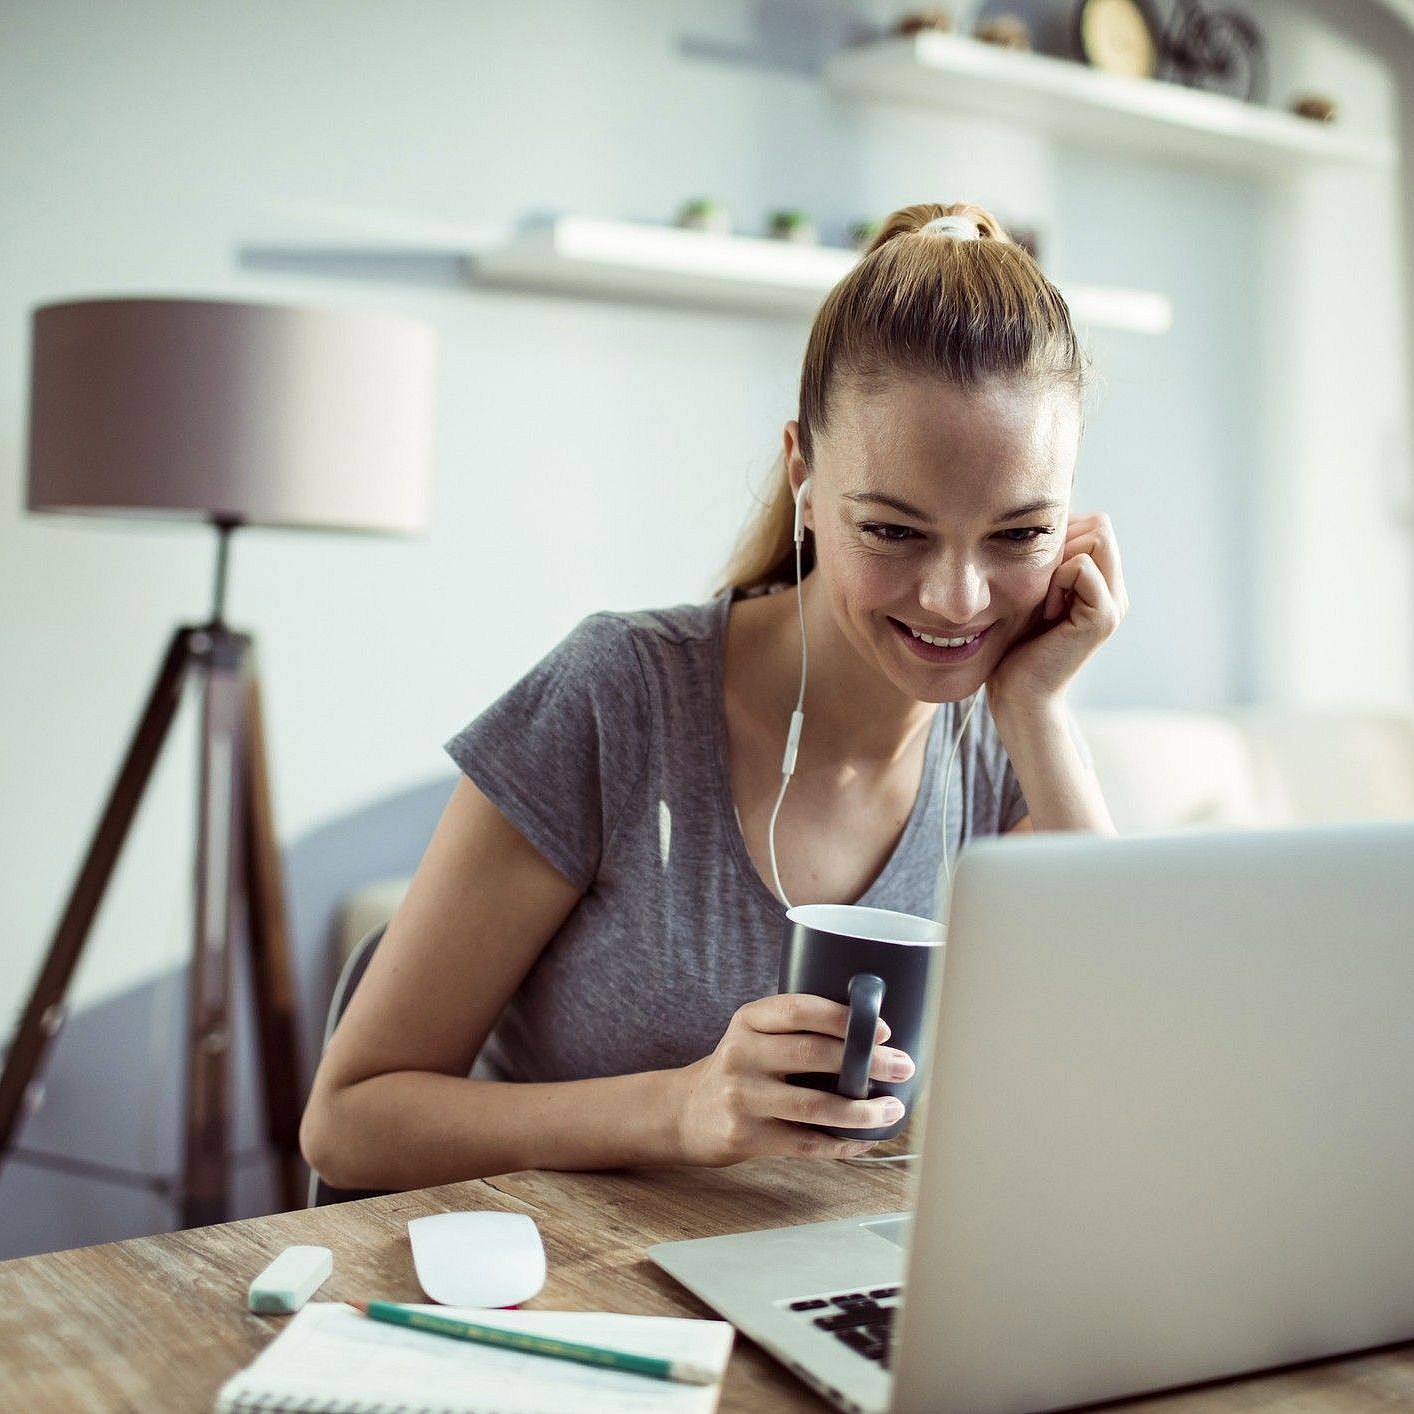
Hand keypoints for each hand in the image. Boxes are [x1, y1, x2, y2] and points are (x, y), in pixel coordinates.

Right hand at [672, 994, 914, 1165]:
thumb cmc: (739, 1068)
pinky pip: (805, 1143)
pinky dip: (841, 1144)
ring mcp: (742, 1098)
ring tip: (891, 1109)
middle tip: (902, 1066)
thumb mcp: (754, 1035)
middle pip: (812, 1054)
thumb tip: (872, 1035)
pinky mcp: (746, 1137)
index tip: (881, 1028)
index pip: (798, 1009)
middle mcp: (741, 1054)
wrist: (686, 1112)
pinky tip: (866, 1141)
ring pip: (813, 1105)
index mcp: (748, 1020)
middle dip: (866, 1061)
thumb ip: (796, 1031)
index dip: (843, 1017)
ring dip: (861, 1111)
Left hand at [986, 511, 1127, 712]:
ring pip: (1096, 537)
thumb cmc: (1015, 644)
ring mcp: (1113, 603)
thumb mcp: (1030, 590)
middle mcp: (1114, 591)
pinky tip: (1047, 612)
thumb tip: (1043, 519)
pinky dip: (1057, 580)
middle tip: (1041, 588)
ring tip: (1045, 601)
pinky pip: (1083, 566)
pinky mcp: (1103, 617)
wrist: (1018, 694)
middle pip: (1099, 524)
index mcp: (1101, 583)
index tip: (1038, 577)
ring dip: (1058, 562)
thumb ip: (1046, 559)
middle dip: (1061, 545)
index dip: (1061, 536)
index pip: (1094, 523)